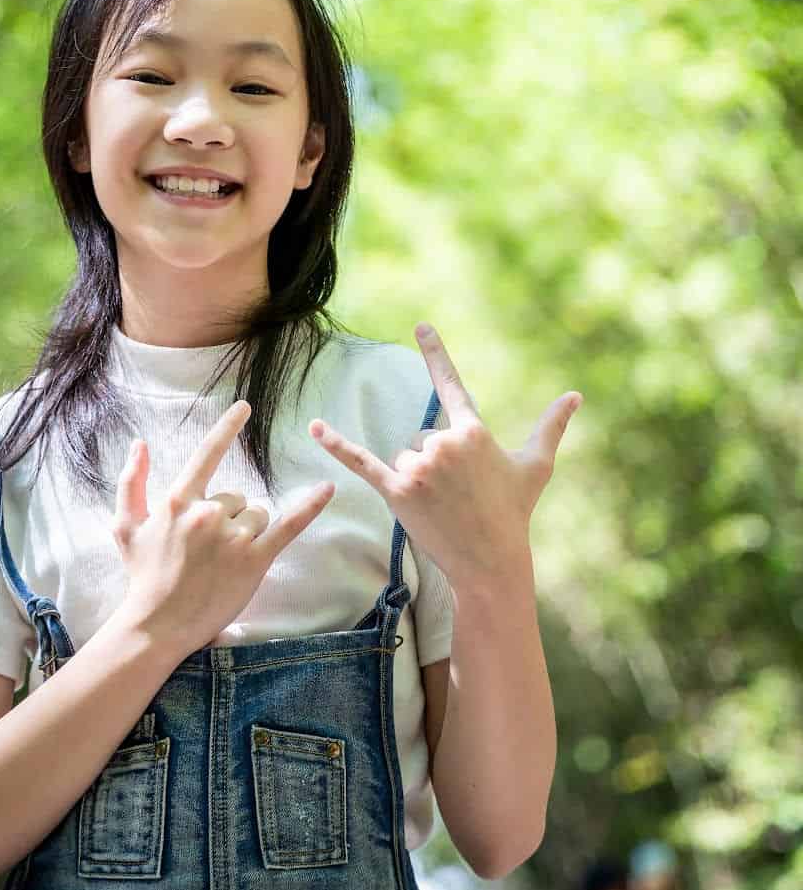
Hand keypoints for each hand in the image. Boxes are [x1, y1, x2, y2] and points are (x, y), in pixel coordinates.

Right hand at [113, 401, 334, 655]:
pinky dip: (310, 507)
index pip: (208, 454)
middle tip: (210, 551)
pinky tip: (328, 489)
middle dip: (230, 517)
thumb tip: (139, 443)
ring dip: (248, 531)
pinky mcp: (255, 560)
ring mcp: (234, 537)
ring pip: (258, 514)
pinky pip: (288, 526)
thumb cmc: (143, 576)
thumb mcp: (126, 526)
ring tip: (225, 561)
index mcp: (180, 501)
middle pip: (238, 497)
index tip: (245, 407)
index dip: (227, 428)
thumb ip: (131, 482)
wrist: (157, 625)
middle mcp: (209, 513)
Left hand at [308, 324, 580, 585]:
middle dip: (437, 463)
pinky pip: (363, 461)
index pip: (450, 384)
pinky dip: (336, 444)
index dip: (436, 354)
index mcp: (473, 430)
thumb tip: (576, 395)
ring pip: (405, 455)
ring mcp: (419, 467)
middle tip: (458, 493)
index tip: (420, 326)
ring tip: (442, 505)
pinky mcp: (397, 490)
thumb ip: (551, 427)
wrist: (491, 563)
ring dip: (418, 478)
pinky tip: (313, 426)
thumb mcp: (536, 467)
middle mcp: (444, 443)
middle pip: (422, 435)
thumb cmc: (514, 513)